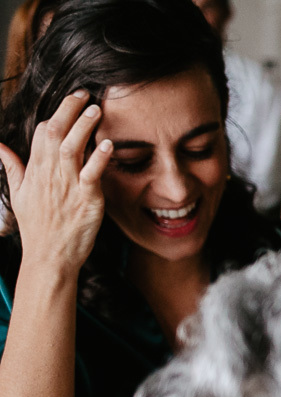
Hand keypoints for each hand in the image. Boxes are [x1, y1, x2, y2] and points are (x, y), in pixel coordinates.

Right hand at [0, 89, 111, 276]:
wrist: (49, 257)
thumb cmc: (38, 227)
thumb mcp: (19, 193)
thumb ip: (12, 166)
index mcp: (35, 171)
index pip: (43, 133)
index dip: (58, 114)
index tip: (72, 99)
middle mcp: (49, 175)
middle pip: (55, 134)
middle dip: (69, 110)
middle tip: (85, 93)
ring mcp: (67, 187)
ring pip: (71, 148)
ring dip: (83, 127)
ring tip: (96, 109)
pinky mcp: (85, 200)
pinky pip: (91, 175)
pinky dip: (99, 159)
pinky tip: (107, 144)